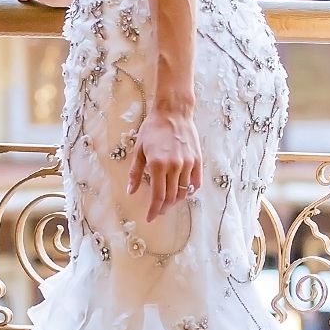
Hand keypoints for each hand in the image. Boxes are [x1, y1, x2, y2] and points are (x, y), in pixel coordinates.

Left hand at [128, 106, 200, 222]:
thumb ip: (135, 173)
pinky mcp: (197, 160)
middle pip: (171, 197)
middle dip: (164, 207)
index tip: (150, 217)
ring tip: (170, 201)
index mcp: (157, 165)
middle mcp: (174, 167)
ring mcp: (188, 164)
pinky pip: (195, 182)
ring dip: (176, 200)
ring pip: (184, 192)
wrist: (173, 112)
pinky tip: (183, 191)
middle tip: (159, 210)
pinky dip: (190, 190)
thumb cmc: (153, 129)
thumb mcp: (139, 150)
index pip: (158, 197)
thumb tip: (131, 192)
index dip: (154, 210)